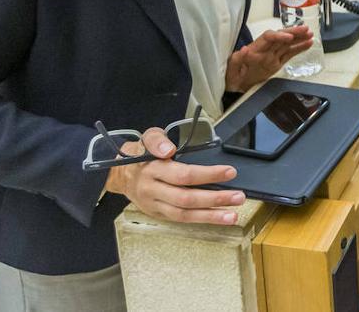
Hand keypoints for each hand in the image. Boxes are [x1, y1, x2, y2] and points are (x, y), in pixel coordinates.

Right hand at [104, 127, 244, 224]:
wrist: (120, 174)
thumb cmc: (141, 153)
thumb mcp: (148, 137)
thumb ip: (158, 140)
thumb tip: (169, 149)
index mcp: (152, 169)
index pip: (182, 174)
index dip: (207, 174)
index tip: (229, 172)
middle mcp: (152, 189)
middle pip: (185, 197)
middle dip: (214, 198)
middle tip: (238, 196)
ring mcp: (154, 204)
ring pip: (184, 214)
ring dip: (211, 215)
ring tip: (233, 214)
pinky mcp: (158, 214)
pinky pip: (181, 220)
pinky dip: (201, 220)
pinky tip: (219, 218)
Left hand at [225, 26, 313, 92]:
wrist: (234, 86)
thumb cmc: (231, 77)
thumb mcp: (230, 70)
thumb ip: (236, 60)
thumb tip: (244, 50)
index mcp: (254, 49)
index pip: (267, 38)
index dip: (279, 36)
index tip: (289, 37)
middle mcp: (264, 50)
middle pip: (280, 37)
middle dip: (293, 32)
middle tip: (305, 29)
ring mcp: (271, 56)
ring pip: (287, 44)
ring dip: (299, 38)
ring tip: (310, 34)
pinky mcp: (276, 63)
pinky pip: (289, 54)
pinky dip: (299, 48)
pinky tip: (308, 44)